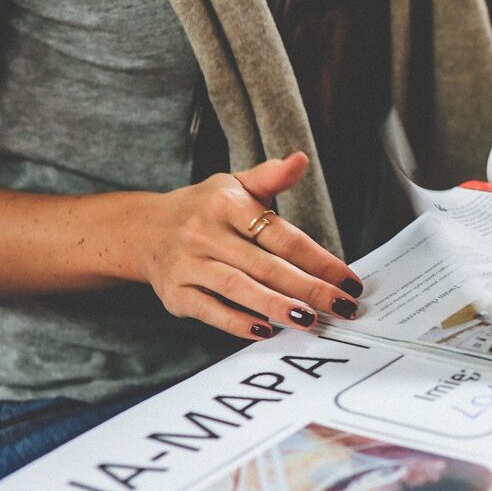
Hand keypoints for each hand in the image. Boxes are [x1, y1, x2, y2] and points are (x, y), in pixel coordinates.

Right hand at [132, 152, 362, 339]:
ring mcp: (188, 265)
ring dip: (276, 306)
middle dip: (308, 289)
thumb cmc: (203, 208)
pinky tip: (266, 330)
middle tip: (341, 306)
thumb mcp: (235, 184)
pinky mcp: (175, 294)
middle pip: (266, 266)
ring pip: (238, 288)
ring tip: (309, 321)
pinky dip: (237, 323)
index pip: (282, 236)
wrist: (143, 230)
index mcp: (227, 204)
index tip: (348, 280)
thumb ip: (271, 177)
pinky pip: (209, 311)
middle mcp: (205, 234)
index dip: (319, 260)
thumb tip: (300, 160)